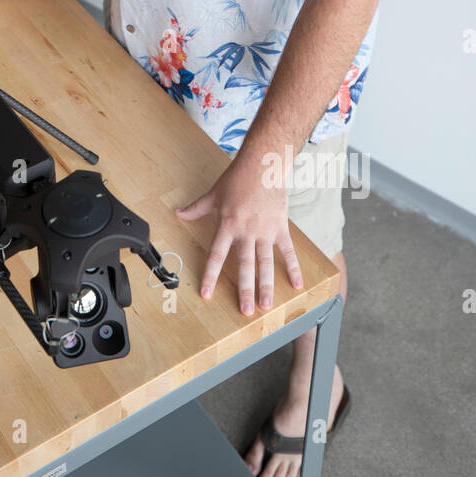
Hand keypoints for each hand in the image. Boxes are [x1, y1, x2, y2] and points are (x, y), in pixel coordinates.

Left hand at [174, 158, 302, 313]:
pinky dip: (293, 267)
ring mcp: (265, 231)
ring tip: (267, 305)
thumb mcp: (213, 194)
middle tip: (245, 311)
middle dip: (245, 290)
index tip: (208, 294)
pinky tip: (297, 284)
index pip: (217, 255)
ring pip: (266, 263)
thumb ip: (196, 209)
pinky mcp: (281, 228)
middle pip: (245, 265)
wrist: (263, 165)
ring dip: (267, 285)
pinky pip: (287, 251)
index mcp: (227, 225)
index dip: (212, 276)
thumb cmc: (237, 178)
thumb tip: (178, 214)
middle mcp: (246, 232)